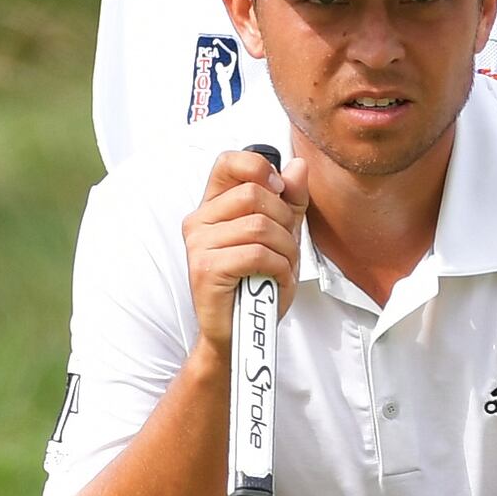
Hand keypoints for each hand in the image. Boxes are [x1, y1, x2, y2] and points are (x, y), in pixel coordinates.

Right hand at [184, 146, 305, 354]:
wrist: (238, 333)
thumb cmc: (256, 284)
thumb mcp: (280, 237)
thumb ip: (289, 201)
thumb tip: (297, 166)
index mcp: (213, 207)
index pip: (229, 162)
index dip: (259, 167)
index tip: (279, 189)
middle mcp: (199, 220)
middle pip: (254, 194)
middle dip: (284, 221)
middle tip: (285, 246)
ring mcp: (199, 244)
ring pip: (259, 225)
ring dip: (285, 249)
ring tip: (282, 267)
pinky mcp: (206, 268)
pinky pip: (256, 254)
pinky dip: (278, 268)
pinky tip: (275, 279)